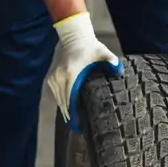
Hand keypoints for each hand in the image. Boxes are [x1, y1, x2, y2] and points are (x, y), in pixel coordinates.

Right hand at [46, 12, 123, 132]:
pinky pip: (55, 94)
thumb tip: (117, 67)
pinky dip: (60, 102)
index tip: (79, 123)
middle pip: (63, 100)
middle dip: (70, 115)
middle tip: (77, 128)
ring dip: (64, 110)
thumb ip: (111, 60)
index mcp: (71, 72)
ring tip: (71, 123)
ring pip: (58, 99)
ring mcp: (53, 76)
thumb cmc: (91, 47)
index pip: (70, 96)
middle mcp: (59, 76)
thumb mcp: (103, 52)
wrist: (74, 38)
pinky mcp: (51, 77)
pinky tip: (66, 111)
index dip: (74, 111)